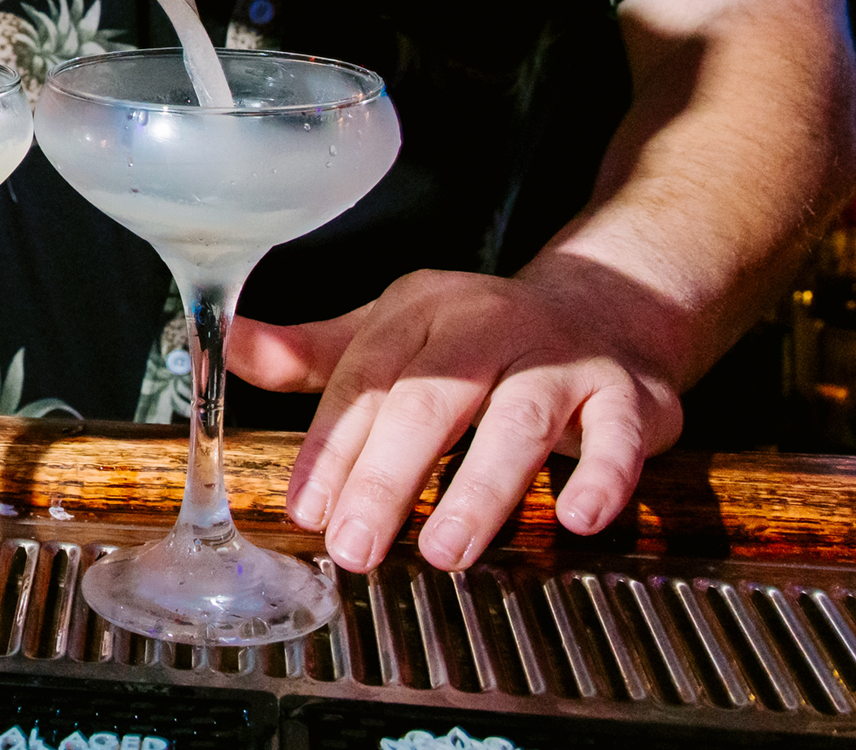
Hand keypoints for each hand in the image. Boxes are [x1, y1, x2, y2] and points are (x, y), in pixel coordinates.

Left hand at [226, 264, 684, 571]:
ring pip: (518, 419)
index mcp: (422, 311)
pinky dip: (602, 475)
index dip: (331, 446)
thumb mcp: (395, 333)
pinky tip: (579, 516)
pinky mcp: (628, 393)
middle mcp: (489, 325)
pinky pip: (618, 434)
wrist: (606, 306)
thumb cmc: (481, 336)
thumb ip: (316, 357)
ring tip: (445, 550)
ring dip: (480, 486)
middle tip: (356, 546)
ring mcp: (561, 358)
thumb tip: (227, 349)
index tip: (306, 510)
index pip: (365, 379)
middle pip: (431, 398)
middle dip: (387, 476)